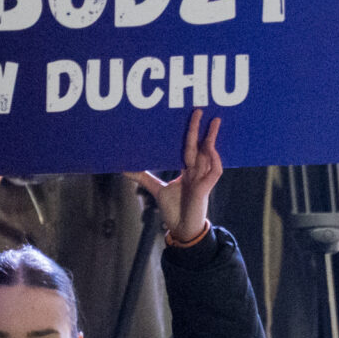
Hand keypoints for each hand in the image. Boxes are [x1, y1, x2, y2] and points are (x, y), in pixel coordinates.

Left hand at [130, 109, 222, 241]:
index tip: (188, 116)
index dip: (190, 132)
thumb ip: (142, 177)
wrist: (181, 229)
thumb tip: (123, 168)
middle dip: (201, 128)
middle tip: (199, 109)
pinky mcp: (206, 188)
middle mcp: (197, 171)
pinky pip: (215, 170)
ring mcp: (203, 178)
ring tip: (213, 123)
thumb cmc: (173, 210)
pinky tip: (210, 149)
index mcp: (188, 169)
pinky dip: (214, 159)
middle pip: (200, 145)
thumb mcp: (156, 188)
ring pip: (210, 154)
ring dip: (212, 138)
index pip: (189, 146)